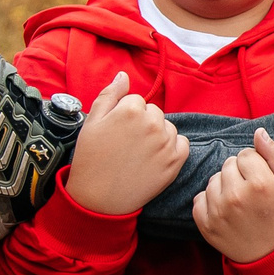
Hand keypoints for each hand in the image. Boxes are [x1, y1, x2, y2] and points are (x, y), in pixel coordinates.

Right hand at [64, 72, 187, 215]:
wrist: (99, 199)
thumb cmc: (92, 159)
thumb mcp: (92, 121)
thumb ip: (110, 94)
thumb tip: (124, 75)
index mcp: (131, 109)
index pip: (136, 101)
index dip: (124, 115)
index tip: (115, 132)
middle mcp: (153, 123)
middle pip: (153, 112)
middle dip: (142, 123)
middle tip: (125, 144)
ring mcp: (166, 142)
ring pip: (167, 127)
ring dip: (157, 135)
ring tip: (137, 153)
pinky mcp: (176, 161)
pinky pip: (181, 143)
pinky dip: (171, 148)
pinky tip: (153, 158)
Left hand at [193, 129, 273, 263]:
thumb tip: (258, 133)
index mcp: (259, 184)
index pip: (246, 154)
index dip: (256, 164)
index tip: (262, 179)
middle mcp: (236, 196)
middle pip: (228, 164)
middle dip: (239, 173)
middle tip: (251, 192)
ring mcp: (218, 212)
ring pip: (213, 180)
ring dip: (224, 186)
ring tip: (239, 202)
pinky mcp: (206, 226)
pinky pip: (199, 199)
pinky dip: (210, 202)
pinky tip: (226, 211)